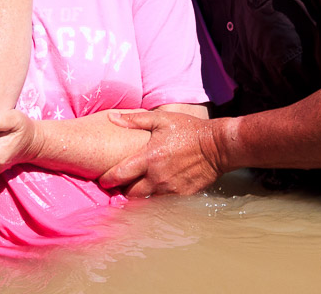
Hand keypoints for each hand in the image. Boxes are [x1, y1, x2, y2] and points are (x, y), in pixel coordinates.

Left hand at [97, 111, 223, 196]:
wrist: (217, 146)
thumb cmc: (188, 130)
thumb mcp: (161, 119)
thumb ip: (134, 120)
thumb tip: (111, 117)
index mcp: (148, 157)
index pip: (120, 174)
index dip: (108, 180)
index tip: (103, 180)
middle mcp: (157, 176)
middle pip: (130, 194)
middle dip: (123, 191)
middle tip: (121, 185)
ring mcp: (170, 189)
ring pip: (145, 201)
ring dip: (139, 197)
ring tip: (136, 190)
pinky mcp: (182, 196)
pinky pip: (162, 203)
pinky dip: (156, 199)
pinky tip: (154, 193)